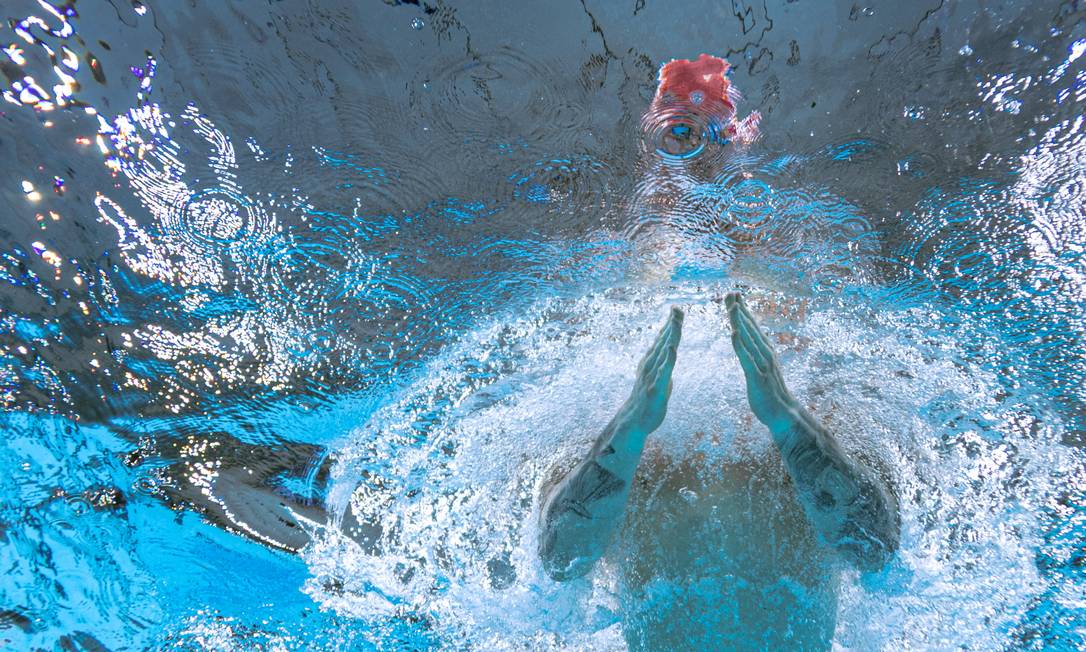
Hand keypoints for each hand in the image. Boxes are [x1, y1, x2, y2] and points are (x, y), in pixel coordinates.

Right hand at [624, 307, 682, 434]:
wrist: (634, 421)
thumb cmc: (647, 397)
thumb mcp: (657, 374)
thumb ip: (663, 359)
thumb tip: (669, 344)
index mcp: (652, 361)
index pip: (663, 338)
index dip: (670, 323)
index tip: (676, 308)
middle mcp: (651, 365)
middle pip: (664, 340)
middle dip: (672, 324)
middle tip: (677, 307)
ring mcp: (653, 376)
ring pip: (664, 352)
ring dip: (671, 336)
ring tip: (677, 321)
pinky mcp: (657, 388)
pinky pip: (664, 371)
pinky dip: (668, 359)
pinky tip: (673, 348)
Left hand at [725, 292, 798, 432]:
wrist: (784, 414)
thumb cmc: (771, 392)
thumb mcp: (763, 369)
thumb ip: (757, 355)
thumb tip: (750, 344)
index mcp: (765, 351)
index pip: (752, 327)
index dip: (744, 310)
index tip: (735, 295)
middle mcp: (765, 353)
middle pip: (750, 328)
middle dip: (740, 309)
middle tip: (731, 292)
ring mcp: (762, 364)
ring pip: (748, 338)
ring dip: (739, 321)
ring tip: (731, 306)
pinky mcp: (757, 376)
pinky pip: (747, 357)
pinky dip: (740, 344)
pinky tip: (733, 332)